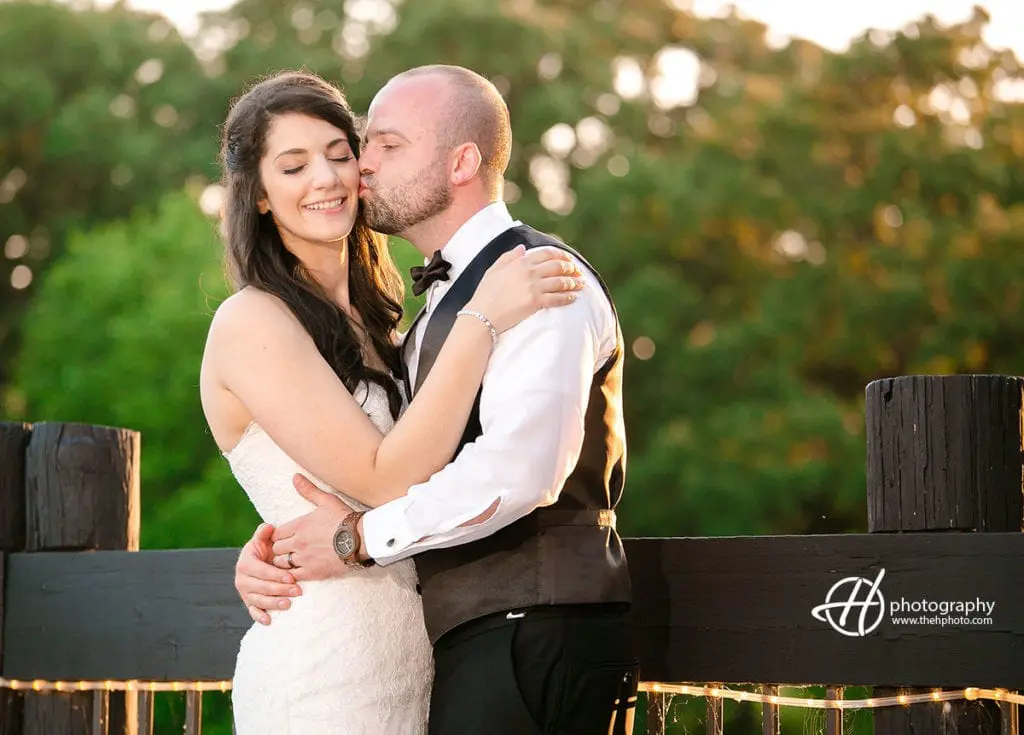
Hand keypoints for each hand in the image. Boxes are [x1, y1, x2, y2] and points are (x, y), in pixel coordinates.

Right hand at [235, 523, 301, 624]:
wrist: (259, 560)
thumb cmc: (266, 548)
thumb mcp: (264, 539)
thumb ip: (265, 533)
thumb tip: (269, 526)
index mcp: (245, 564)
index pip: (262, 571)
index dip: (276, 575)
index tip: (292, 576)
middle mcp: (242, 579)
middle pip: (262, 587)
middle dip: (280, 590)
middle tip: (297, 591)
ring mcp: (245, 592)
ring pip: (259, 601)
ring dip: (273, 604)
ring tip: (288, 604)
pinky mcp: (248, 602)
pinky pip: (252, 611)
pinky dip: (259, 617)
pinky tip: (269, 621)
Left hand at [270, 474, 354, 581]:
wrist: (361, 539)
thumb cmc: (344, 519)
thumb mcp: (327, 501)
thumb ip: (309, 490)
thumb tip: (295, 477)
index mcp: (299, 525)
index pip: (276, 533)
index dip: (278, 535)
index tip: (284, 536)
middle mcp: (298, 542)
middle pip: (276, 548)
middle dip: (280, 548)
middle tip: (287, 548)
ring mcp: (304, 558)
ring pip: (281, 563)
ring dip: (284, 561)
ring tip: (291, 560)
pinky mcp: (312, 572)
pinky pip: (293, 575)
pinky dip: (292, 574)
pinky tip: (298, 571)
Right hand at [466, 245, 584, 332]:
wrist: (482, 315)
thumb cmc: (485, 294)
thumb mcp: (493, 270)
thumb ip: (508, 257)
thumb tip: (522, 248)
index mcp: (520, 262)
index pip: (547, 254)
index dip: (561, 256)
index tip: (569, 259)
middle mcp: (529, 272)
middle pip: (558, 266)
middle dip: (571, 268)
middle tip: (578, 272)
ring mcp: (533, 287)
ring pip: (561, 282)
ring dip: (574, 283)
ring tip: (581, 285)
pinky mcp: (536, 303)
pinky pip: (557, 298)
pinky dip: (568, 297)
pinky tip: (574, 298)